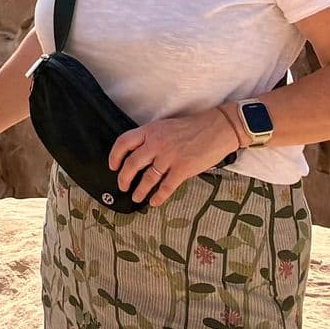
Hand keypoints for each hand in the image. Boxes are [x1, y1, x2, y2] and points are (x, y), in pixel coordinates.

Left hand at [107, 108, 238, 206]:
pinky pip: (166, 187)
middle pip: (132, 163)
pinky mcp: (182, 169)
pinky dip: (158, 197)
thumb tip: (139, 153)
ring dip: (140, 190)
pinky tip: (154, 202)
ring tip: (136, 198)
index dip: (115, 156)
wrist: (216, 128)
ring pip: (148, 178)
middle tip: (122, 186)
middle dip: (124, 178)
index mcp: (151, 130)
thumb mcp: (166, 126)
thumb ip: (151, 138)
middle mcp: (157, 143)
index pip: (124, 142)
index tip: (113, 166)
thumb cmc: (192, 127)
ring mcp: (169, 157)